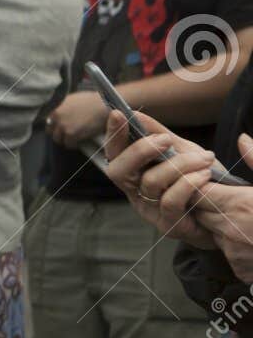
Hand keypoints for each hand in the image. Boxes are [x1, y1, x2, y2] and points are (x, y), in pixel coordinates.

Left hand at [46, 90, 108, 148]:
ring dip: (65, 140)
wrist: (105, 104)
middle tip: (68, 134)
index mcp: (54, 107)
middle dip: (58, 133)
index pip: (47, 121)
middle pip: (50, 131)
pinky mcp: (71, 134)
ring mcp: (62, 125)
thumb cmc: (92, 101)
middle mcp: (55, 116)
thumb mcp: (71, 100)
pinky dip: (74, 144)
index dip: (54, 126)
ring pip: (58, 139)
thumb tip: (56, 117)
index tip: (59, 129)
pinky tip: (80, 141)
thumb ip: (61, 108)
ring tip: (74, 138)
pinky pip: (68, 144)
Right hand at [100, 110, 216, 247]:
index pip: (114, 153)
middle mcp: (135, 192)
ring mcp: (150, 210)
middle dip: (140, 151)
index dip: (113, 135)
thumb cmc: (199, 181)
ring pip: (151, 182)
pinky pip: (170, 201)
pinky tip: (205, 174)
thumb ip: (159, 135)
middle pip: (119, 171)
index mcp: (134, 173)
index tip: (118, 113)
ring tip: (206, 157)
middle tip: (166, 140)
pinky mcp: (169, 225)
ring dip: (180, 165)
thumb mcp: (181, 153)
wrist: (224, 212)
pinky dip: (189, 183)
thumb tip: (136, 114)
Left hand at [194, 136, 252, 280]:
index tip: (209, 178)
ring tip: (242, 215)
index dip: (200, 183)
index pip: (197, 190)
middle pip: (198, 210)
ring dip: (217, 222)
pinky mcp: (238, 267)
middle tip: (223, 195)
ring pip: (209, 230)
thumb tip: (241, 139)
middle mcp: (229, 227)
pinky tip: (250, 235)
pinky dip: (232, 242)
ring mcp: (232, 249)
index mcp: (240, 203)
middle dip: (204, 202)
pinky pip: (225, 250)